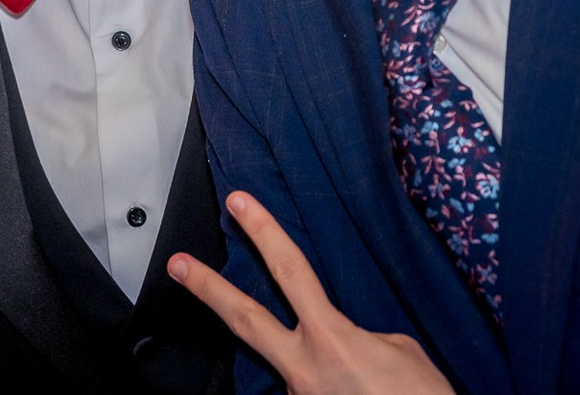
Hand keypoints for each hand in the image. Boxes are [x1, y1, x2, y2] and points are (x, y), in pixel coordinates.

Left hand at [169, 192, 453, 394]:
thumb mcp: (401, 353)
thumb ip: (360, 334)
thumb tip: (341, 338)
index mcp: (332, 339)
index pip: (291, 271)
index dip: (264, 233)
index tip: (241, 204)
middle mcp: (305, 367)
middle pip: (245, 319)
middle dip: (208, 289)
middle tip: (178, 265)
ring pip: (279, 359)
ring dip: (294, 352)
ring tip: (325, 360)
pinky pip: (304, 385)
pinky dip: (321, 379)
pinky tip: (345, 386)